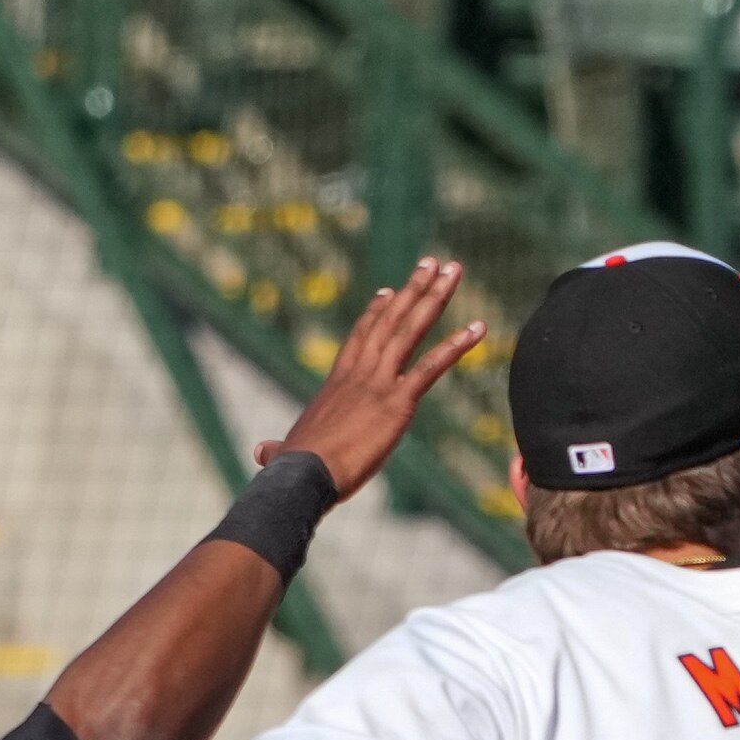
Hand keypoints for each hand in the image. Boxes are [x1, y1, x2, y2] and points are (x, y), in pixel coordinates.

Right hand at [261, 258, 485, 498]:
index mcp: (337, 383)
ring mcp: (378, 383)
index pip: (360, 338)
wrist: (303, 476)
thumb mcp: (287, 452)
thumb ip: (277, 448)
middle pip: (391, 321)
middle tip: (433, 263)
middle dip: (414, 289)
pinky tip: (478, 329)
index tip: (391, 291)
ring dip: (435, 298)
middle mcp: (359, 374)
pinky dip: (456, 346)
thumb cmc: (294, 471)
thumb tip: (260, 454)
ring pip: (411, 330)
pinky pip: (432, 367)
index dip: (377, 313)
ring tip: (454, 271)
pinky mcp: (397, 402)